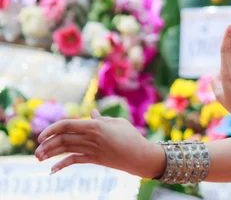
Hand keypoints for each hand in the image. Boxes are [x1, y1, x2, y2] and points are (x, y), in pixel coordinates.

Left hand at [35, 109, 164, 177]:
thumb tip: (92, 113)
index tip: (42, 135)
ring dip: (50, 154)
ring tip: (39, 157)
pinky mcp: (94, 160)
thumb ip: (102, 119)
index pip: (68, 125)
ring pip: (66, 150)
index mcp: (95, 126)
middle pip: (63, 139)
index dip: (52, 128)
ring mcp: (92, 150)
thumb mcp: (118, 123)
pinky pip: (75, 161)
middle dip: (46, 144)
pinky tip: (52, 170)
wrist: (139, 157)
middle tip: (37, 148)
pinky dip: (62, 165)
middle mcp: (91, 138)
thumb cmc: (131, 136)